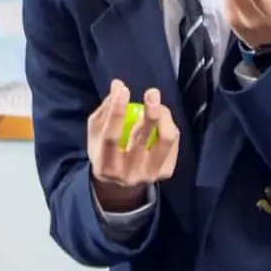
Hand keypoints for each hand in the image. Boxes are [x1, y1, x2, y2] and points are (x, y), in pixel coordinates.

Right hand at [83, 79, 180, 210]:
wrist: (121, 184)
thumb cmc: (106, 151)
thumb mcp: (97, 133)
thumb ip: (105, 110)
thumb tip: (118, 85)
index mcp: (106, 166)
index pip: (111, 137)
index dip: (117, 112)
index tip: (123, 90)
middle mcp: (128, 175)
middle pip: (141, 140)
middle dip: (148, 112)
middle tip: (152, 92)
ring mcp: (149, 176)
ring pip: (165, 140)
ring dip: (164, 117)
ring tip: (159, 105)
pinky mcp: (165, 173)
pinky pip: (173, 143)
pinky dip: (168, 126)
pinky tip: (161, 121)